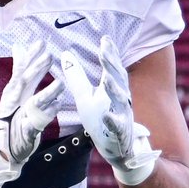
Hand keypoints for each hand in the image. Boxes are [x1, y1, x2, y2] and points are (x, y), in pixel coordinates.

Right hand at [0, 39, 62, 187]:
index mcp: (14, 93)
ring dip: (46, 94)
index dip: (30, 57)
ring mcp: (19, 118)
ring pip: (33, 104)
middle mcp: (15, 103)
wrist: (1, 150)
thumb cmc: (12, 117)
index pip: (21, 71)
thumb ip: (19, 68)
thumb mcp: (16, 92)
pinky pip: (36, 124)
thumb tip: (18, 45)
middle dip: (36, 70)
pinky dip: (46, 116)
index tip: (41, 43)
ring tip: (60, 84)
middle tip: (48, 56)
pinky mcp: (26, 133)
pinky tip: (56, 107)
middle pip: (24, 84)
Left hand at [58, 35, 161, 185]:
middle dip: (111, 64)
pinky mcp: (119, 132)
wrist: (119, 148)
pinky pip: (116, 126)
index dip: (109, 54)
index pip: (111, 68)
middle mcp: (121, 98)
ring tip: (106, 80)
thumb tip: (66, 53)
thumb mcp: (86, 96)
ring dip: (114, 89)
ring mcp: (122, 115)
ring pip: (120, 100)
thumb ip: (77, 76)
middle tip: (105, 50)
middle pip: (117, 78)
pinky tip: (107, 116)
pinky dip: (112, 121)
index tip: (104, 38)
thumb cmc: (101, 119)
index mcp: (113, 88)